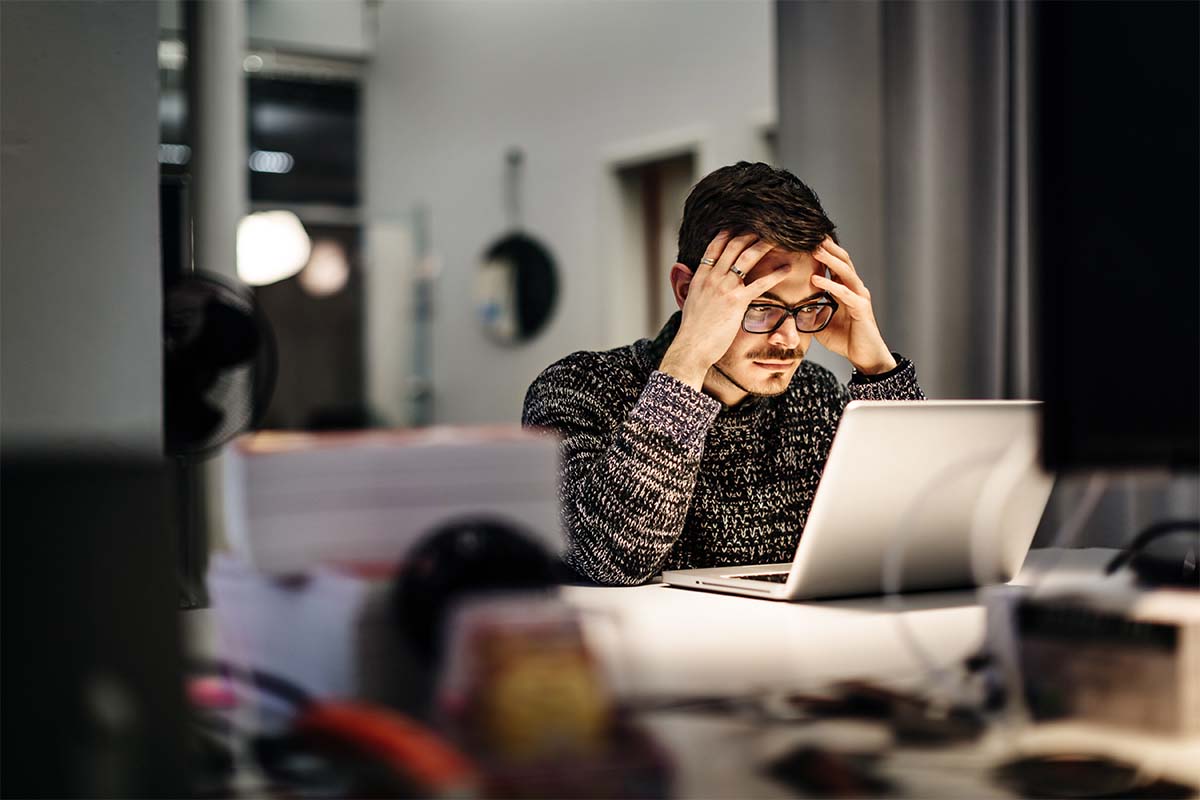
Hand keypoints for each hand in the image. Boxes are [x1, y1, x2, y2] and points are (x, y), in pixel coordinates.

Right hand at [660, 232, 792, 389]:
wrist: (691, 346)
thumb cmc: (692, 329)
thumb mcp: (688, 301)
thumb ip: (691, 284)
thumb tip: (684, 272)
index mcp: (700, 276)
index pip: (714, 246)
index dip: (729, 233)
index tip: (740, 225)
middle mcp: (712, 277)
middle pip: (733, 246)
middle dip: (750, 233)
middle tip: (765, 227)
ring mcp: (725, 288)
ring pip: (747, 258)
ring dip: (763, 245)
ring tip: (779, 238)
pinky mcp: (737, 302)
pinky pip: (760, 283)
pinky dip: (775, 274)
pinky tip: (787, 269)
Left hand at [810, 237, 896, 374]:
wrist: (864, 356)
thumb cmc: (845, 339)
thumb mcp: (820, 322)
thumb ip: (809, 311)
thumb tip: (788, 307)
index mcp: (845, 289)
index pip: (835, 264)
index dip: (823, 252)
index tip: (806, 240)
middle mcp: (854, 289)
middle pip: (842, 260)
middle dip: (828, 247)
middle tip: (811, 234)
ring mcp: (859, 297)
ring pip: (845, 272)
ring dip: (830, 259)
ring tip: (815, 249)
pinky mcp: (861, 309)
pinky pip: (844, 293)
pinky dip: (830, 285)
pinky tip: (816, 279)